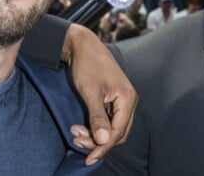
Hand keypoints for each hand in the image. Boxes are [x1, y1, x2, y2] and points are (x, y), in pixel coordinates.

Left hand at [62, 23, 137, 165]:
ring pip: (112, 126)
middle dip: (98, 141)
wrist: (83, 44)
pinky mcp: (113, 97)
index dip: (103, 147)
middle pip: (118, 132)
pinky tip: (81, 126)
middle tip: (77, 141)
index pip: (118, 132)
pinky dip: (96, 125)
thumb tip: (103, 142)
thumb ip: (98, 118)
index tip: (88, 159)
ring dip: (95, 134)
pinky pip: (108, 118)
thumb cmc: (87, 65)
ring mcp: (122, 98)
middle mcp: (129, 100)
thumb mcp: (90, 92)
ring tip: (75, 133)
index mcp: (127, 98)